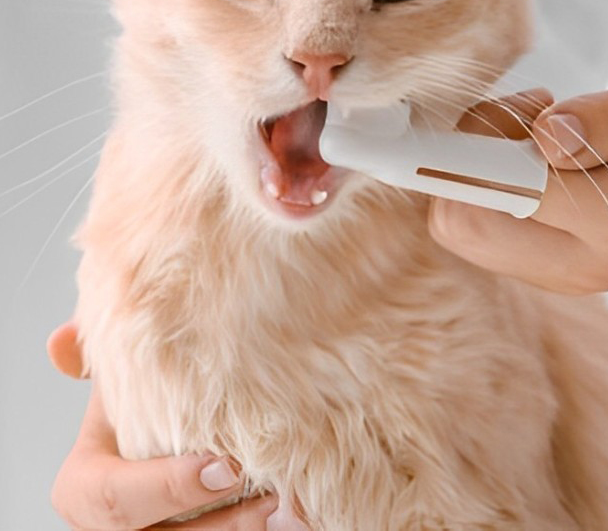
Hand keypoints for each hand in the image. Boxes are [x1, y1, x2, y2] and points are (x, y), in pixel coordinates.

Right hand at [48, 323, 278, 529]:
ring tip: (294, 509)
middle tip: (273, 496)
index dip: (167, 488)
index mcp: (84, 488)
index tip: (224, 464)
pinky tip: (301, 517)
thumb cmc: (147, 398)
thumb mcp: (121, 373)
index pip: (113, 499)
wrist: (174, 423)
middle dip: (222, 524)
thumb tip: (61, 340)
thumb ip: (98, 355)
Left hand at [429, 54, 607, 292]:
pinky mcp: (562, 263)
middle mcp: (584, 260)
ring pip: (468, 224)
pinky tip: (555, 145)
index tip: (415, 121)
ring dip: (484, 161)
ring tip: (555, 122)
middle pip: (461, 219)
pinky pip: (492, 225)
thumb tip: (541, 136)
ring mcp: (570, 270)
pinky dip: (497, 178)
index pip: (495, 193)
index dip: (444, 153)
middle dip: (467, 151)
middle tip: (535, 108)